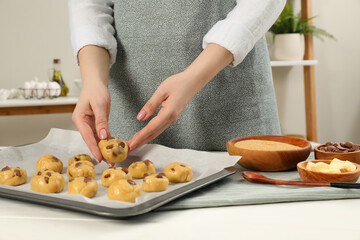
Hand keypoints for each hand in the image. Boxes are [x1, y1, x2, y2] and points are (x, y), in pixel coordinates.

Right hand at [73, 45, 112, 165]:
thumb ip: (101, 121)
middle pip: (91, 141)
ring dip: (104, 149)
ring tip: (112, 160)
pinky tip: (113, 149)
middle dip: (100, 152)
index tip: (100, 158)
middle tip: (109, 163)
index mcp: (79, 119)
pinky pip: (101, 135)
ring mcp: (89, 125)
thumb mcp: (100, 104)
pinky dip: (107, 142)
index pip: (87, 137)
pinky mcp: (95, 124)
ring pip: (96, 140)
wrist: (95, 82)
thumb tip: (103, 137)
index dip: (94, 148)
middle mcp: (83, 124)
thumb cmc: (96, 90)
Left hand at [127, 43, 233, 150]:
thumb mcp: (162, 91)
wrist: (192, 82)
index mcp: (168, 113)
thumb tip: (140, 117)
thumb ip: (150, 105)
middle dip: (139, 142)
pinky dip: (149, 134)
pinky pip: (158, 128)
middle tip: (128, 148)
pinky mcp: (170, 118)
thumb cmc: (178, 83)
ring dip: (143, 139)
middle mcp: (171, 119)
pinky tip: (142, 135)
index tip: (131, 144)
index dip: (140, 137)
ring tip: (132, 144)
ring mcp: (171, 120)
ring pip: (155, 132)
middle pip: (153, 134)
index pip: (151, 128)